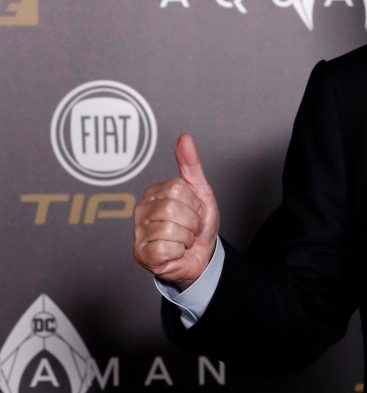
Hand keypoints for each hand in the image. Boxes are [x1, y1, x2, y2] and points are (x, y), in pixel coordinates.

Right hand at [133, 133, 220, 288]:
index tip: (193, 210)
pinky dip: (178, 251)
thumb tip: (184, 137)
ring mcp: (138, 232)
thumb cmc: (199, 225)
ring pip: (169, 229)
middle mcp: (141, 210)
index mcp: (155, 192)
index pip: (177, 188)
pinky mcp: (140, 253)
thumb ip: (191, 165)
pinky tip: (175, 251)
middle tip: (189, 227)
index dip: (193, 202)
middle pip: (172, 208)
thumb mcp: (200, 192)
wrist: (202, 255)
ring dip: (186, 237)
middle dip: (191, 221)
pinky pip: (164, 248)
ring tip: (183, 239)